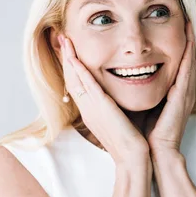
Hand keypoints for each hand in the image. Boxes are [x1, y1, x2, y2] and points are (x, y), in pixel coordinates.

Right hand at [59, 33, 150, 165]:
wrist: (133, 158)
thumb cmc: (131, 141)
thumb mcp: (120, 119)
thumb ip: (116, 107)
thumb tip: (120, 96)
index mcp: (92, 112)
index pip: (78, 85)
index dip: (73, 67)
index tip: (70, 50)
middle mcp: (88, 109)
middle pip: (71, 79)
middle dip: (66, 58)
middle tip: (62, 38)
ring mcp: (91, 109)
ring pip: (74, 80)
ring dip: (69, 59)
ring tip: (65, 40)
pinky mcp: (100, 109)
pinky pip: (86, 86)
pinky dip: (79, 71)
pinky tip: (74, 58)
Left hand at [143, 20, 195, 155]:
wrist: (151, 155)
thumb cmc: (142, 135)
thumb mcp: (137, 106)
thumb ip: (133, 92)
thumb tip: (117, 78)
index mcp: (168, 92)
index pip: (171, 63)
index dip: (171, 45)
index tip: (164, 26)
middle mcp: (179, 90)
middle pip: (182, 57)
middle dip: (183, 37)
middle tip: (182, 14)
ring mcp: (183, 93)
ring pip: (187, 59)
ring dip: (188, 39)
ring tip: (187, 19)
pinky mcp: (182, 96)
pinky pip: (188, 69)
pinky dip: (189, 52)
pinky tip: (189, 37)